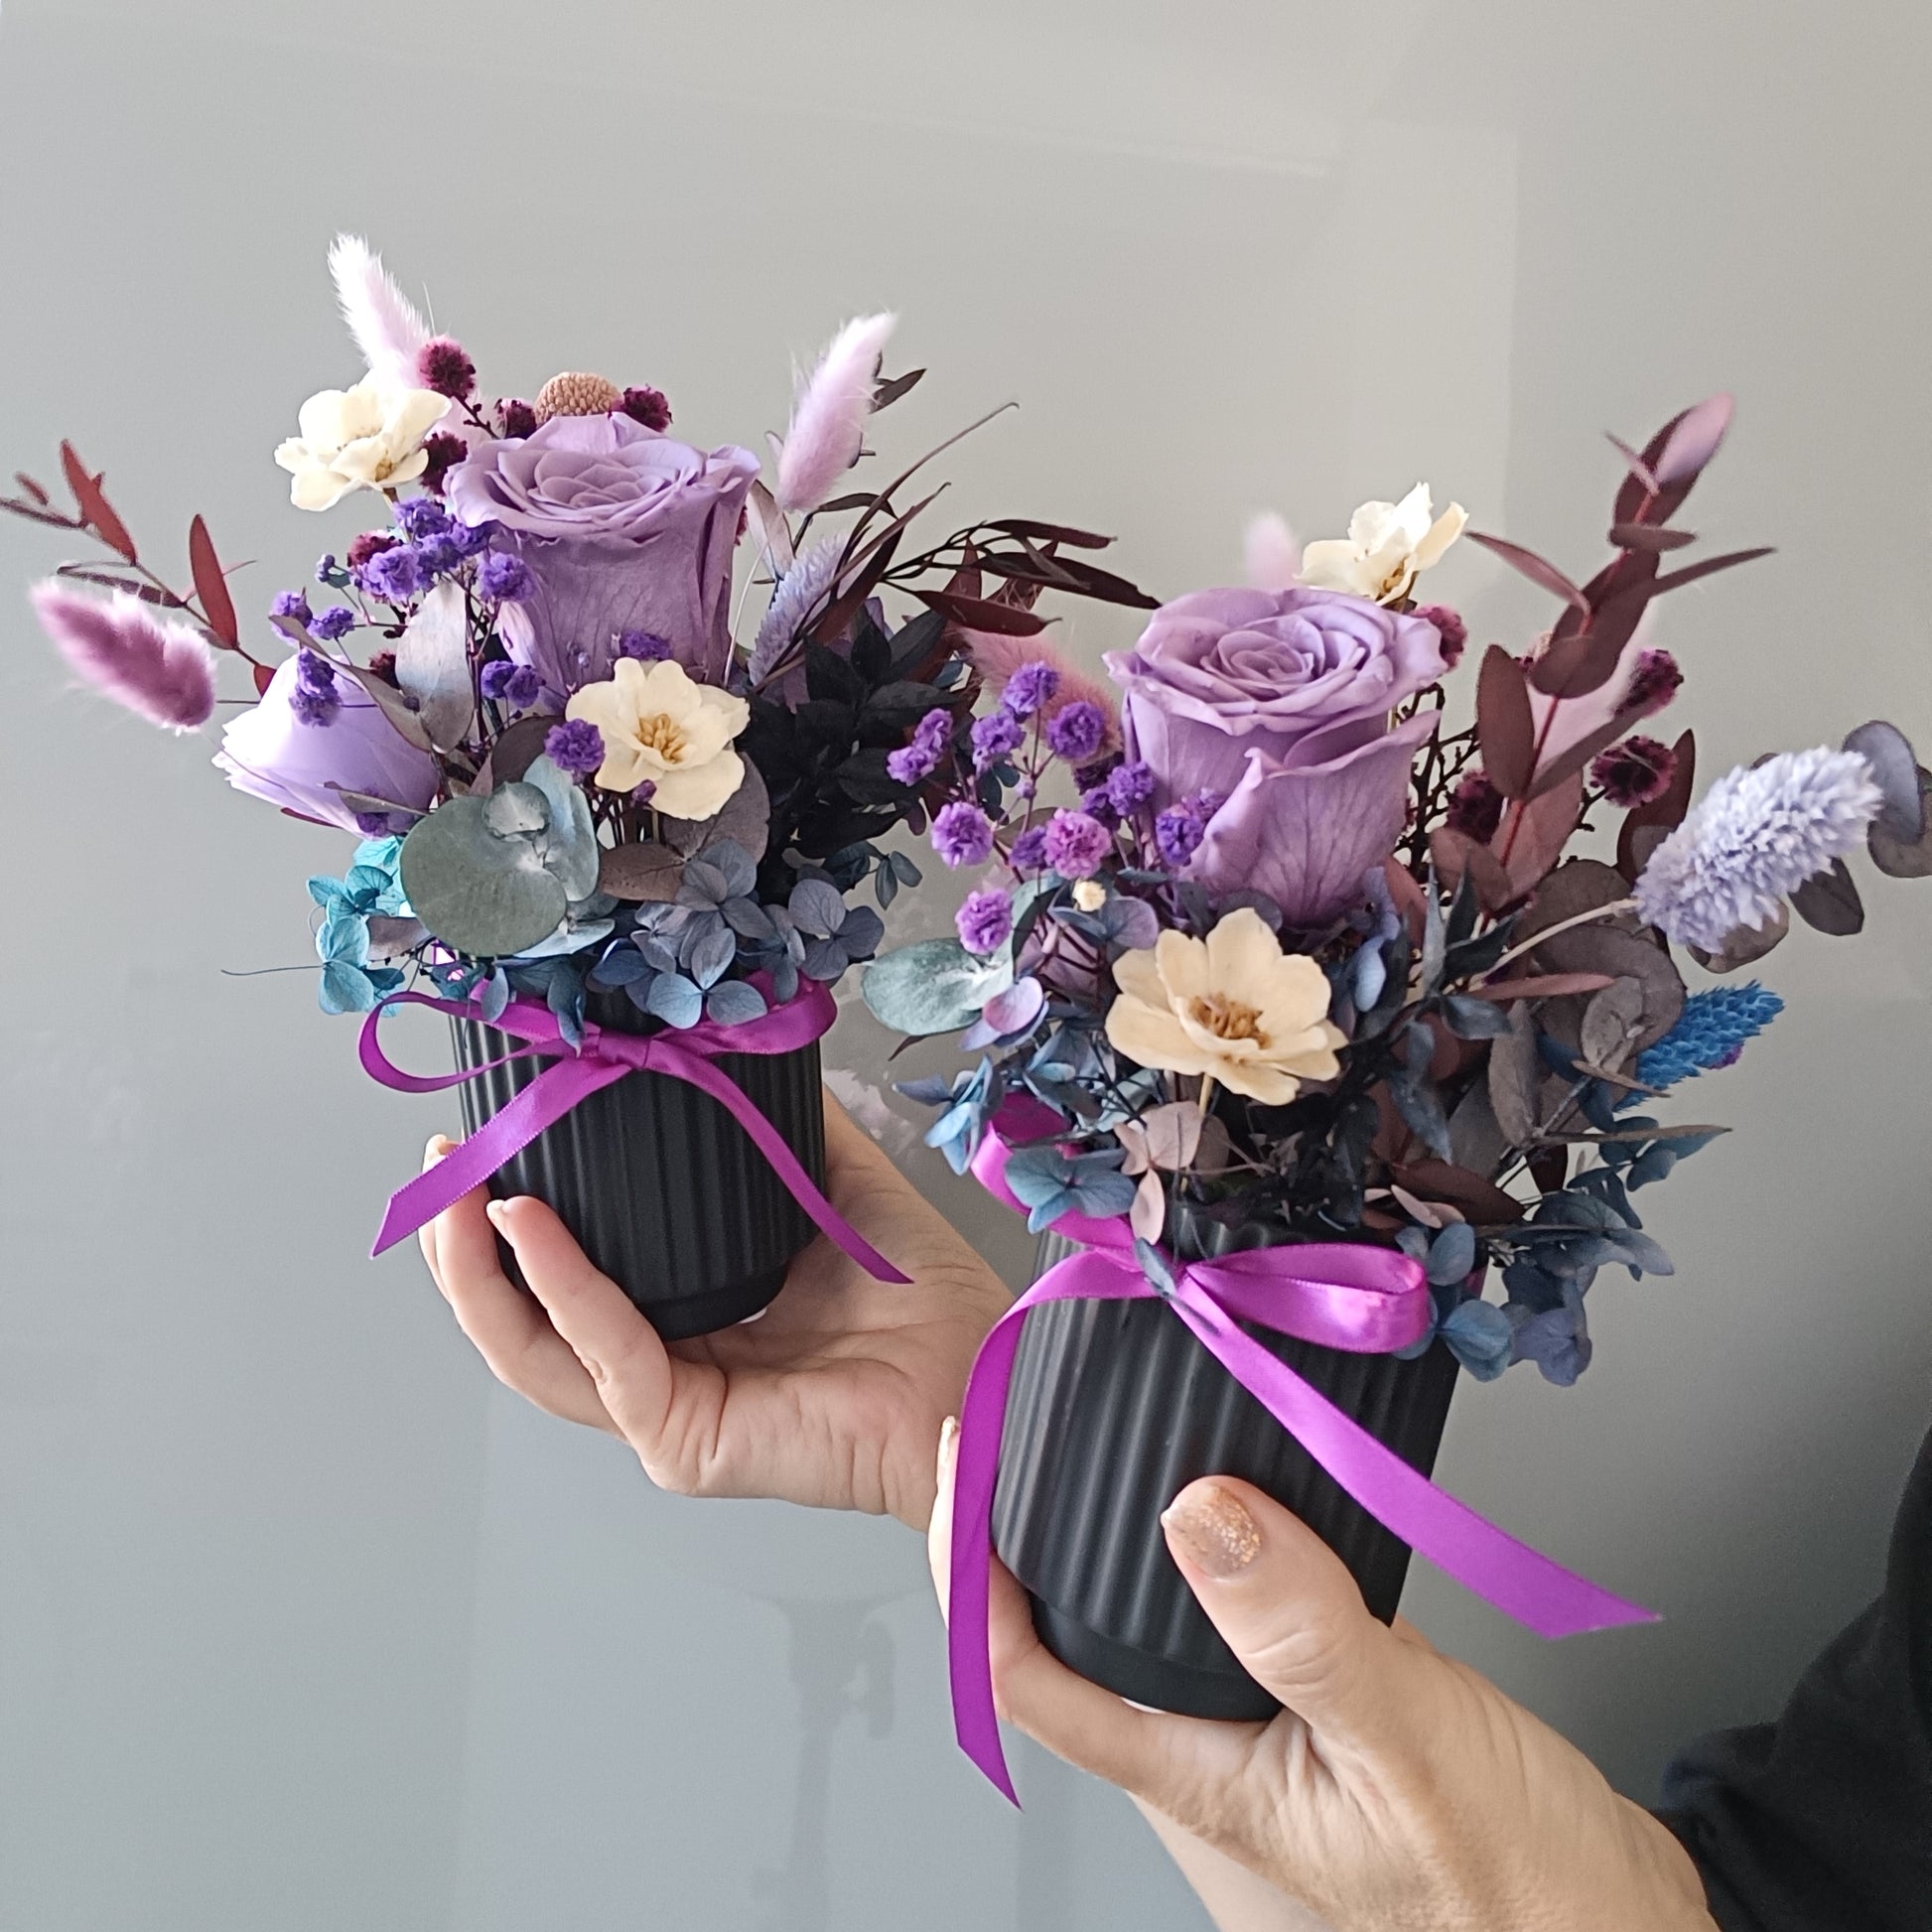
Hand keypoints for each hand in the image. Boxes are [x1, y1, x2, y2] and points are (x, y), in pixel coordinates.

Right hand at [420, 1097, 1008, 1529]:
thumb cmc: (919, 1300)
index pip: (561, 1285)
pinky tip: (526, 1225)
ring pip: (533, 1352)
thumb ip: (769, 1128)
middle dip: (461, 1249)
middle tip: (441, 1164)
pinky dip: (559, 1286)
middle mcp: (660, 1372)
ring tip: (455, 1193)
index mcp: (684, 1324)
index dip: (504, 1224)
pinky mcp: (686, 1437)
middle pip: (522, 1324)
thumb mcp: (829, 1183)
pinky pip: (604, 1353)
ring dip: (479, 1273)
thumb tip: (718, 1051)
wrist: (977, 1367)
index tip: (479, 1142)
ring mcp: (664, 1412)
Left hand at [929, 1427, 1715, 1931]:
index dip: (968, 1570)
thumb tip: (1196, 1510)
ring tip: (1086, 1423)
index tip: (964, 1456)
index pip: (1020, 1675)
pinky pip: (1235, 1595)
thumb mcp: (1406, 1741)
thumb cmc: (1518, 1882)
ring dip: (1109, 1522)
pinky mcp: (1315, 1684)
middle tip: (1011, 1411)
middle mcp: (1205, 1740)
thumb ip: (1302, 1632)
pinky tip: (1233, 1473)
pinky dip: (1216, 1526)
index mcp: (1194, 1773)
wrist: (1614, 1918)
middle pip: (1062, 1633)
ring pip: (1148, 1608)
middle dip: (1016, 1527)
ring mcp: (1258, 1714)